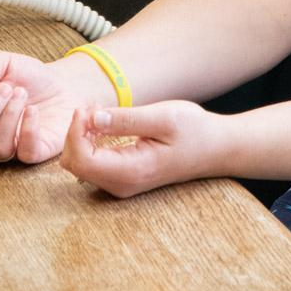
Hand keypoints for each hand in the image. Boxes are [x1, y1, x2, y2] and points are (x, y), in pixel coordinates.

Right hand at [0, 49, 115, 163]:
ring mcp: (8, 148)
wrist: (63, 85)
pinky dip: (29, 130)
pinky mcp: (33, 153)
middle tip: (7, 88)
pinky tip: (33, 111)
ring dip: (9, 116)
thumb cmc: (28, 76)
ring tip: (23, 95)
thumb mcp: (5, 62)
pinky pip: (24, 153)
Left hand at [60, 99, 231, 198]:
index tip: (89, 106)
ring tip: (100, 111)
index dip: (75, 131)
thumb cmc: (194, 131)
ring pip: (80, 164)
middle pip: (74, 164)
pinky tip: (105, 123)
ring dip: (82, 136)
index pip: (81, 159)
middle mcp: (121, 185)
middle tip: (94, 106)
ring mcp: (121, 185)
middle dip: (75, 133)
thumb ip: (126, 120)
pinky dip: (90, 142)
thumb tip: (92, 118)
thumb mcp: (163, 117)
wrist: (215, 149)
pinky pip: (92, 164)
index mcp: (130, 172)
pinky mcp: (122, 178)